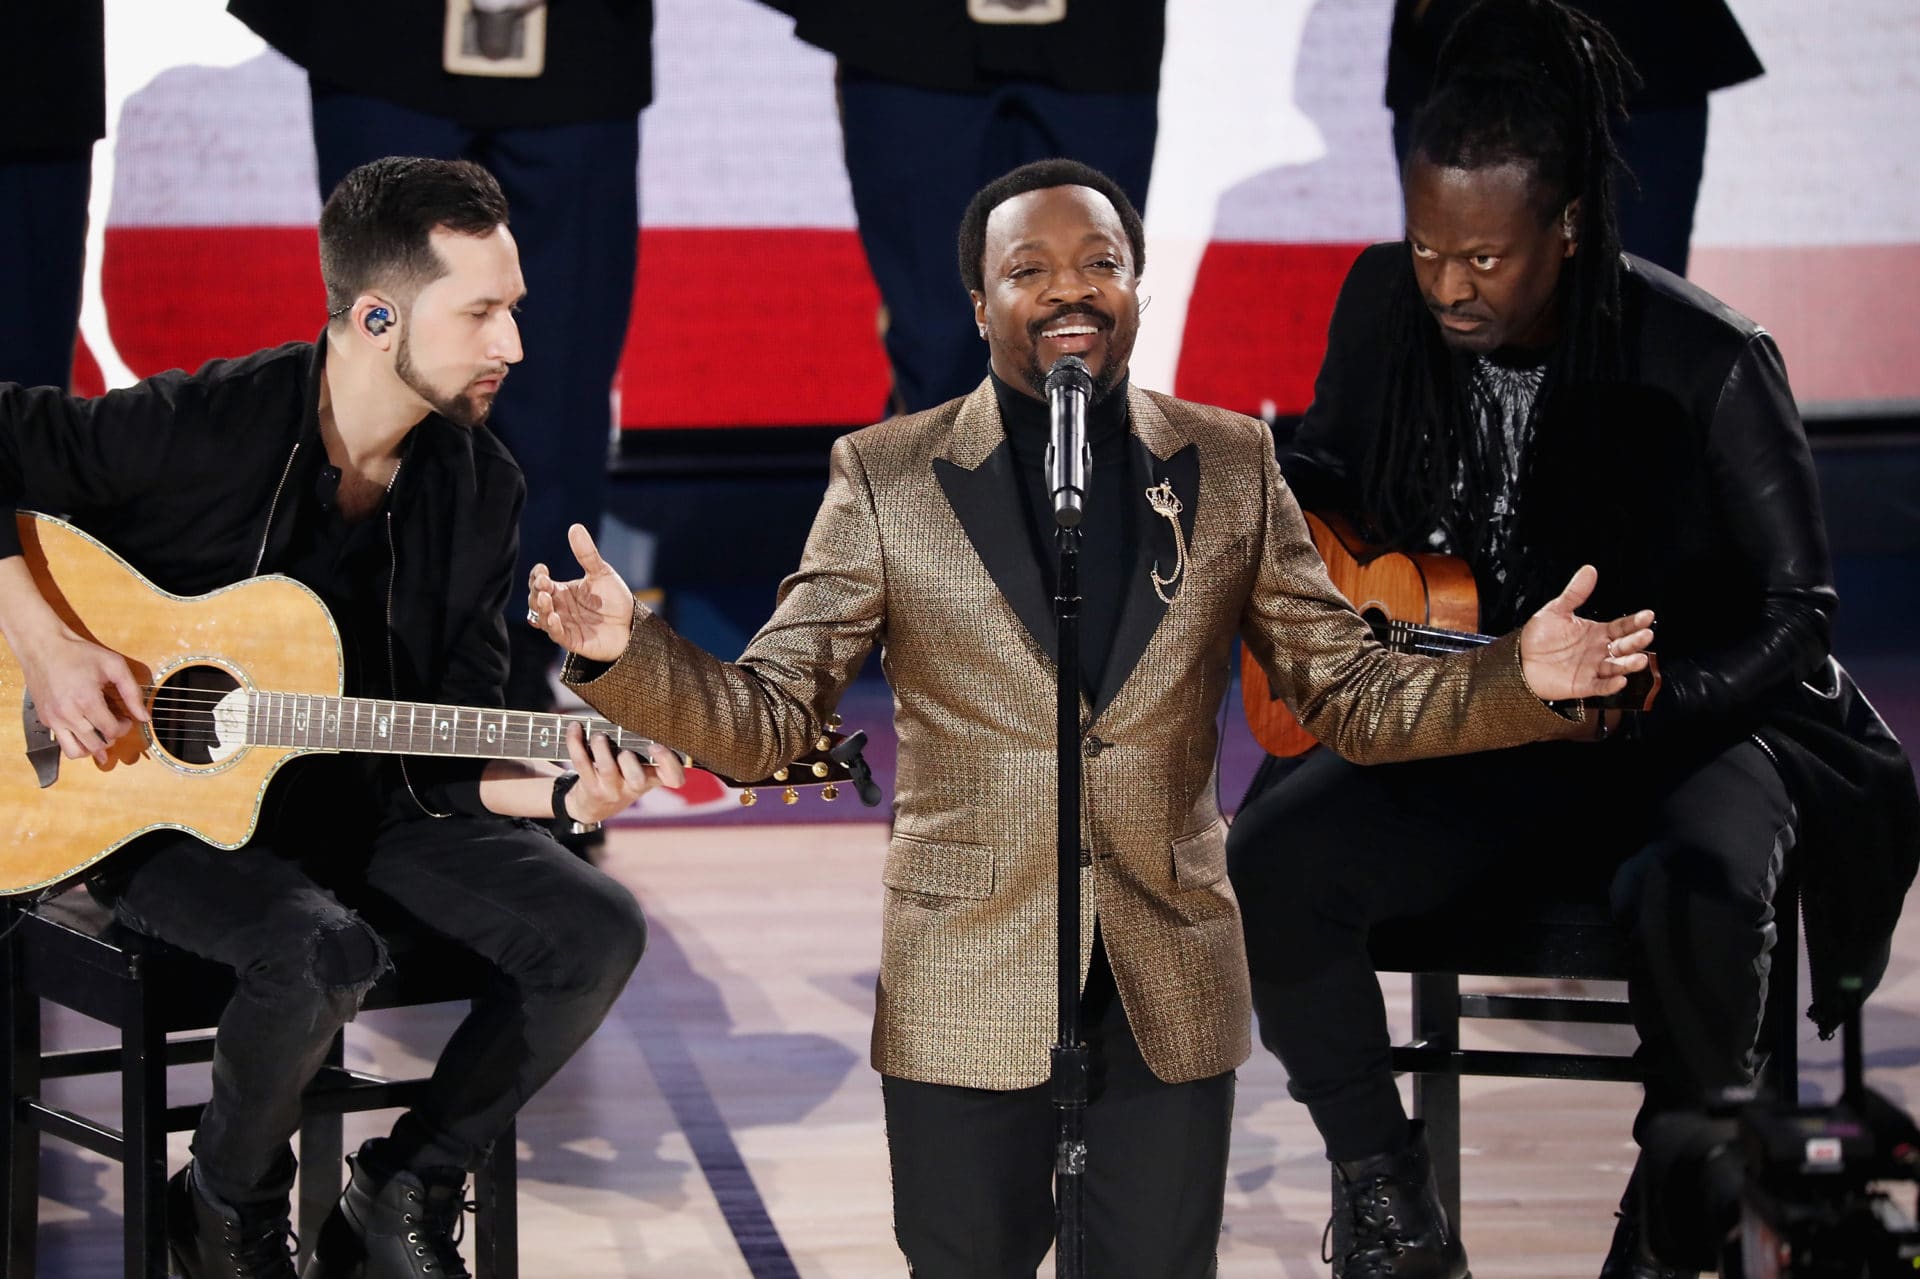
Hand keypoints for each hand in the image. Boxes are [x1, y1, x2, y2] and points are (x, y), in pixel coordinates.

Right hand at [15, 626, 148, 763]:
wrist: (43, 646)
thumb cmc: (79, 653)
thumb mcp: (114, 666)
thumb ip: (132, 692)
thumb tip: (144, 717)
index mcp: (86, 700)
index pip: (111, 731)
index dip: (125, 728)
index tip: (125, 719)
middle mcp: (67, 713)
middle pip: (96, 745)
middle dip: (111, 739)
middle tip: (114, 724)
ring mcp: (53, 718)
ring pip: (75, 752)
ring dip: (91, 748)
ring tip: (99, 734)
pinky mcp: (44, 719)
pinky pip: (61, 742)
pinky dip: (75, 742)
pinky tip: (84, 729)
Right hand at [528, 524, 634, 663]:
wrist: (633, 626)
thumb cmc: (614, 599)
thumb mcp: (602, 574)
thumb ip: (587, 554)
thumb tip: (575, 527)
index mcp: (561, 590)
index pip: (540, 582)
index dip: (537, 576)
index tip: (543, 570)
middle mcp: (558, 607)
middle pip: (536, 598)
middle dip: (536, 591)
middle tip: (543, 584)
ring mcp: (563, 624)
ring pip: (542, 617)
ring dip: (541, 608)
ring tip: (545, 598)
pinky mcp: (571, 640)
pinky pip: (556, 634)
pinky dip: (552, 627)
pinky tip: (553, 618)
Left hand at [561, 721, 685, 824]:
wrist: (594, 806)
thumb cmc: (623, 776)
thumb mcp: (640, 769)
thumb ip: (644, 746)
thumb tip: (639, 706)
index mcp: (653, 778)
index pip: (673, 779)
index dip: (668, 763)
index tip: (656, 746)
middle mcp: (634, 787)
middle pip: (637, 780)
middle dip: (630, 761)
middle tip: (624, 750)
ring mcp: (611, 789)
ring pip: (608, 769)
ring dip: (602, 748)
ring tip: (598, 736)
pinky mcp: (590, 787)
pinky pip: (582, 762)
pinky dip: (576, 741)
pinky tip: (575, 727)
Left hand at [1518, 565, 1655, 702]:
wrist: (1519, 660)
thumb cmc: (1539, 637)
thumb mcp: (1556, 610)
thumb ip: (1575, 593)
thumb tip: (1589, 570)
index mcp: (1597, 632)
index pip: (1622, 626)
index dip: (1635, 622)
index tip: (1647, 615)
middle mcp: (1599, 651)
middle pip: (1624, 646)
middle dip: (1636, 641)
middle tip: (1646, 635)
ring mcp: (1593, 668)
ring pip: (1616, 667)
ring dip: (1629, 664)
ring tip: (1639, 659)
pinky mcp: (1583, 685)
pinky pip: (1600, 686)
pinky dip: (1610, 685)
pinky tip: (1620, 681)